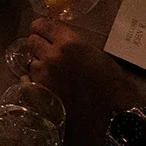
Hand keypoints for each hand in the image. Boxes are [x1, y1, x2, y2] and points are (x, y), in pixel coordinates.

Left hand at [24, 17, 141, 145]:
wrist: (118, 120)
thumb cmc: (116, 89)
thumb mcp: (99, 58)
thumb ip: (76, 47)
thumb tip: (61, 43)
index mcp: (70, 43)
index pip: (43, 25)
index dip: (42, 28)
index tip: (42, 31)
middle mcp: (53, 56)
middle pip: (32, 42)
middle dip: (40, 46)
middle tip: (49, 54)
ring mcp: (44, 76)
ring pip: (31, 63)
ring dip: (39, 66)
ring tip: (54, 77)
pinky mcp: (39, 95)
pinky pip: (27, 82)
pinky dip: (33, 83)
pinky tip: (46, 88)